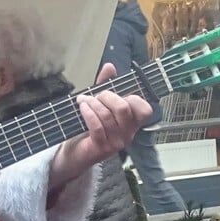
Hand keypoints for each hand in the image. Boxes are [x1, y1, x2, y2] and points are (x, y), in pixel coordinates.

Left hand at [48, 63, 151, 186]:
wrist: (75, 154)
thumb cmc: (89, 129)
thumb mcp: (99, 104)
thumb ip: (105, 85)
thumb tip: (110, 66)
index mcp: (131, 123)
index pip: (145, 110)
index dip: (132, 98)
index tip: (115, 93)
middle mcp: (127, 134)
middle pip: (124, 108)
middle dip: (107, 96)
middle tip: (95, 96)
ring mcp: (116, 143)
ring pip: (108, 116)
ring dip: (92, 103)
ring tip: (83, 101)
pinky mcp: (102, 148)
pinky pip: (97, 126)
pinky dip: (88, 113)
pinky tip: (82, 107)